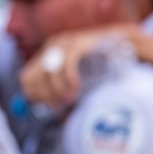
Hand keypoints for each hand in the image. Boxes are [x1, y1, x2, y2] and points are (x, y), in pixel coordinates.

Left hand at [20, 24, 139, 109]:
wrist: (126, 44)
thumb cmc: (102, 64)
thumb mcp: (78, 77)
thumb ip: (61, 91)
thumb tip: (48, 110)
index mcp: (47, 54)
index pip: (26, 77)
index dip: (34, 95)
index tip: (48, 107)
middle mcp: (52, 47)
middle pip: (33, 76)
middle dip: (45, 95)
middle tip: (59, 106)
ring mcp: (65, 43)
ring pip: (48, 72)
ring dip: (58, 90)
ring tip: (70, 99)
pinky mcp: (78, 43)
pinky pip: (67, 65)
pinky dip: (69, 80)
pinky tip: (76, 88)